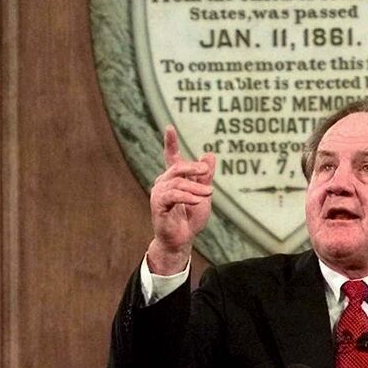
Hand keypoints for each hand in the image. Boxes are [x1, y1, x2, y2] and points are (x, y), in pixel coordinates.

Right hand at [147, 126, 215, 273]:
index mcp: (174, 179)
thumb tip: (209, 154)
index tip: (170, 127)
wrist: (182, 239)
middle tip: (206, 172)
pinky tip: (197, 200)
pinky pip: (172, 195)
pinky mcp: (158, 206)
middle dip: (193, 168)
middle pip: (178, 167)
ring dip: (195, 188)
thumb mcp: (204, 194)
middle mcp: (164, 183)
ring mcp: (159, 194)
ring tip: (208, 194)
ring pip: (177, 182)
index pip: (172, 157)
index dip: (170, 142)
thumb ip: (205, 177)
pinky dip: (187, 196)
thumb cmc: (191, 218)